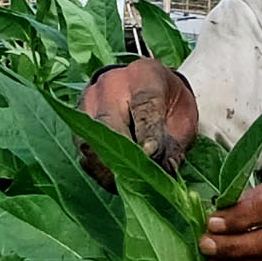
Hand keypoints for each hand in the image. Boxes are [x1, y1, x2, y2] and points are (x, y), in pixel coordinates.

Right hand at [77, 61, 197, 173]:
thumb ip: (173, 145)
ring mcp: (89, 102)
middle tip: (139, 178)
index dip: (147, 133)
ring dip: (107, 167)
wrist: (149, 90)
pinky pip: (83, 151)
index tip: (150, 155)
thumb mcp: (182, 119)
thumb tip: (162, 171)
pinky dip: (99, 170)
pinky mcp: (78, 122)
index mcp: (144, 77)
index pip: (143, 104)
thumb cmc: (168, 106)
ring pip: (89, 139)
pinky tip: (116, 180)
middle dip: (123, 155)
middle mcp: (110, 85)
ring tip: (127, 183)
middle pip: (108, 122)